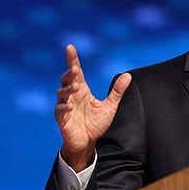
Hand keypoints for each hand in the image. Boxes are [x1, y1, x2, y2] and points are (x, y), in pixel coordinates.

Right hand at [55, 44, 131, 171]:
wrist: (88, 142)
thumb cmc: (96, 123)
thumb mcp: (110, 106)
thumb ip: (117, 91)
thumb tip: (128, 75)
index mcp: (82, 90)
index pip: (76, 72)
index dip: (72, 59)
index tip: (70, 47)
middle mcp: (72, 96)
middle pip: (67, 80)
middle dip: (69, 74)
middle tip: (75, 69)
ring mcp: (65, 107)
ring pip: (62, 94)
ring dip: (68, 89)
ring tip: (76, 87)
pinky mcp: (62, 119)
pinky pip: (60, 111)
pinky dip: (64, 108)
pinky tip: (70, 106)